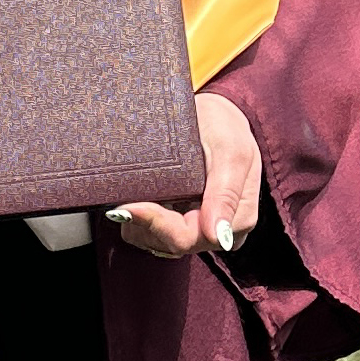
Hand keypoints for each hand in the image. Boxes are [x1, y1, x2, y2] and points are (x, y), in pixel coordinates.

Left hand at [107, 90, 263, 262]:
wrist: (216, 115)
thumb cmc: (225, 127)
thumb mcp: (230, 151)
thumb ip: (226, 193)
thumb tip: (219, 236)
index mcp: (238, 218)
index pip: (190, 238)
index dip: (157, 225)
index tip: (129, 205)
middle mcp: (220, 231)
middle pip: (173, 244)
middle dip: (145, 223)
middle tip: (121, 199)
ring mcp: (200, 230)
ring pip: (159, 244)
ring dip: (139, 224)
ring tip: (132, 195)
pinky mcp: (183, 225)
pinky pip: (152, 236)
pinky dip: (140, 221)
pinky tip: (139, 198)